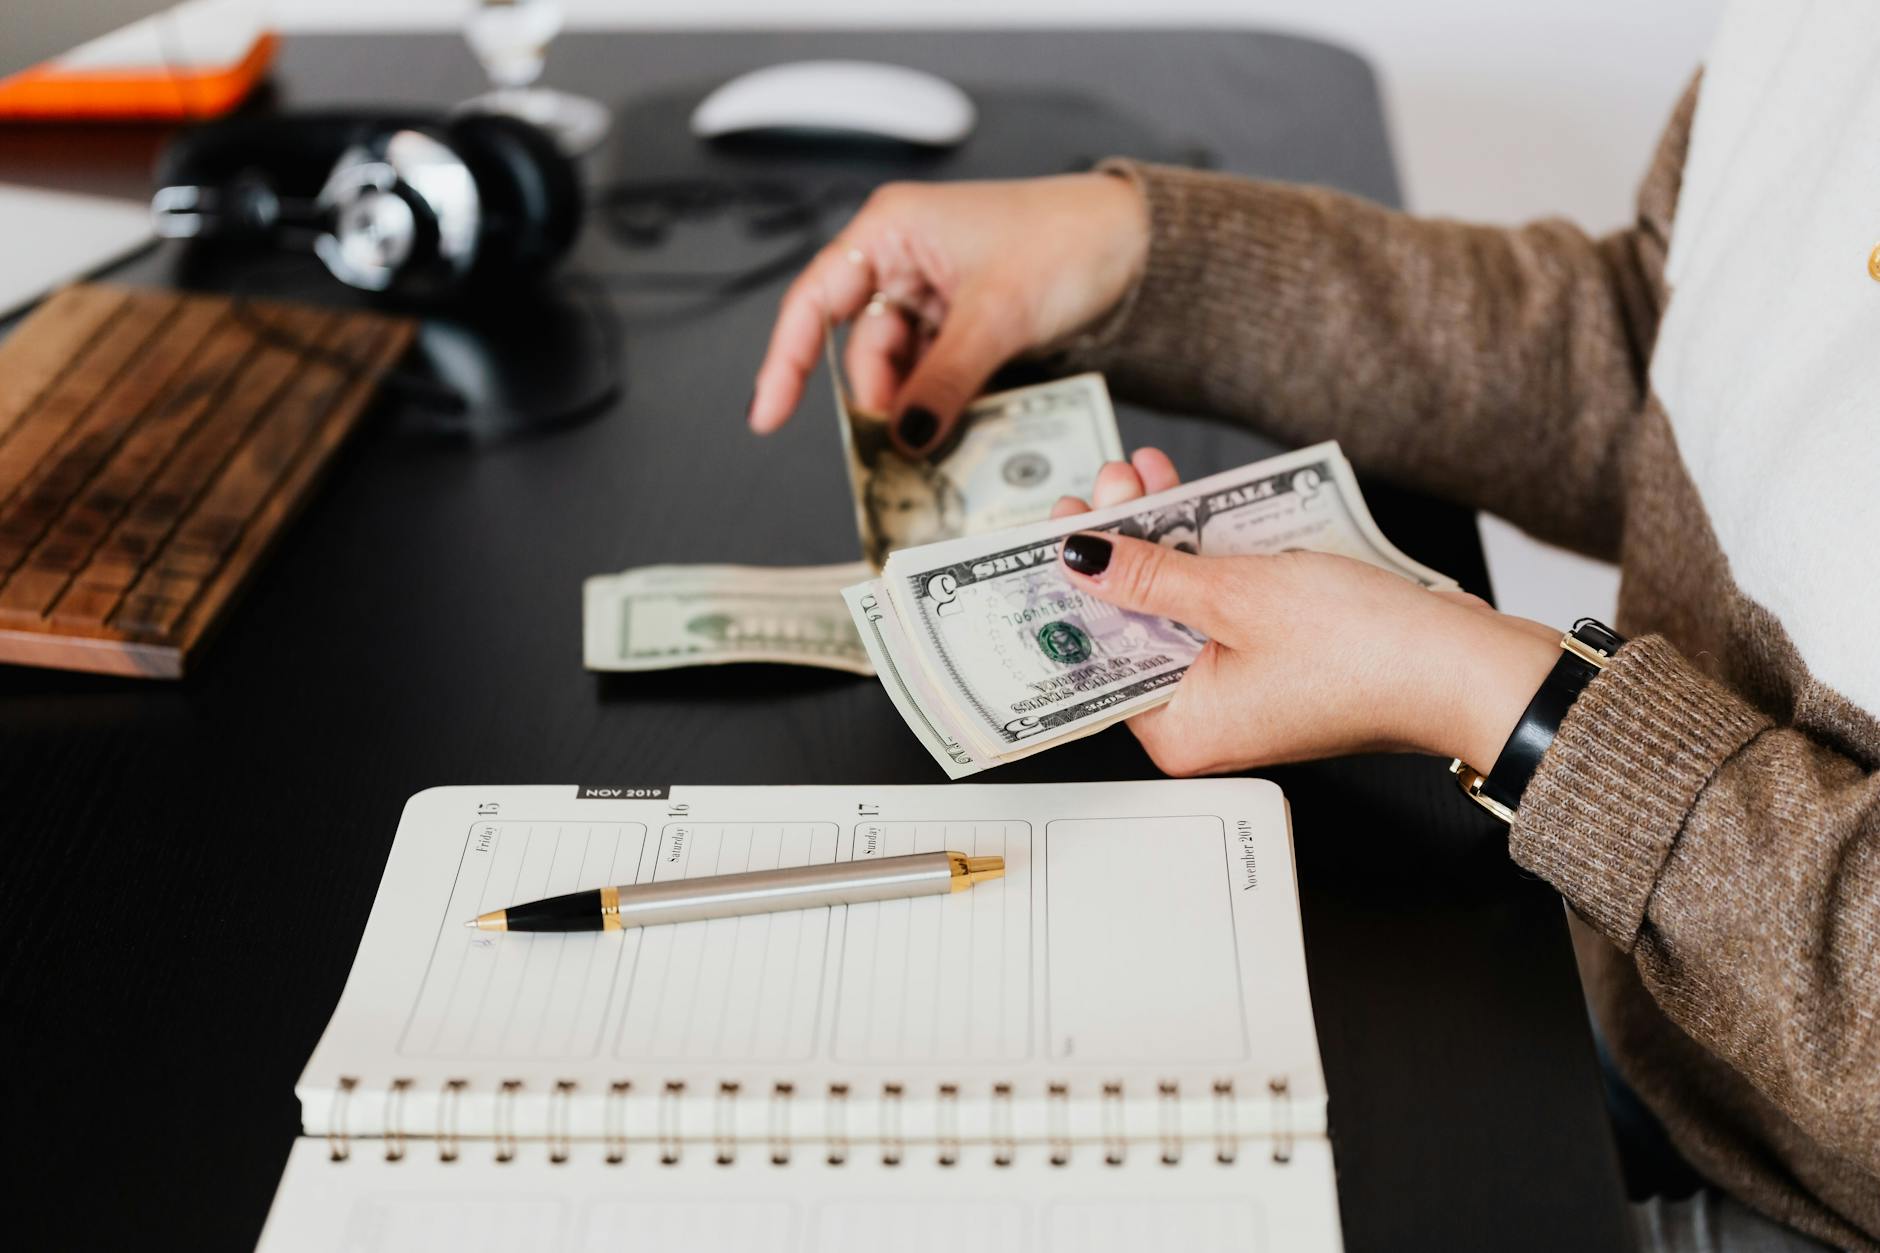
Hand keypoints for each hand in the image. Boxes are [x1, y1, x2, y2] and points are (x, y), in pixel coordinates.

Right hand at [749, 174, 1148, 456]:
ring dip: (917, 408)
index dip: (786, 360)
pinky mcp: (966, 325)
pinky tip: (957, 429)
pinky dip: (944, 404)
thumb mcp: (996, 317)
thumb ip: (943, 380)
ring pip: (903, 369)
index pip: (816, 300)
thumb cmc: (1068, 242)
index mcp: (892, 230)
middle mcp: (904, 259)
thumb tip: (904, 437)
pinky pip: (938, 375)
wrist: (1140, 246)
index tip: (769, 415)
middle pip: (863, 347)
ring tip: (938, 445)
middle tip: (900, 450)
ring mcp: (936, 295)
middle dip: (881, 399)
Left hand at [1052, 453, 1559, 775]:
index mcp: (1177, 730)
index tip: (1051, 531)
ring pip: (1176, 607)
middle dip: (1116, 547)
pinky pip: (1220, 606)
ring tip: (1143, 476)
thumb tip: (1080, 558)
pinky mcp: (1277, 662)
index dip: (1068, 586)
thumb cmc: (1367, 651)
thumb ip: (1147, 575)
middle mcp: (1203, 721)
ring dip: (1160, 539)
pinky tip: (1193, 503)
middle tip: (1104, 487)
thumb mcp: (1235, 595)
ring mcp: (1241, 692)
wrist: (1470, 667)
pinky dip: (1206, 556)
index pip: (1094, 656)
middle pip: (1131, 625)